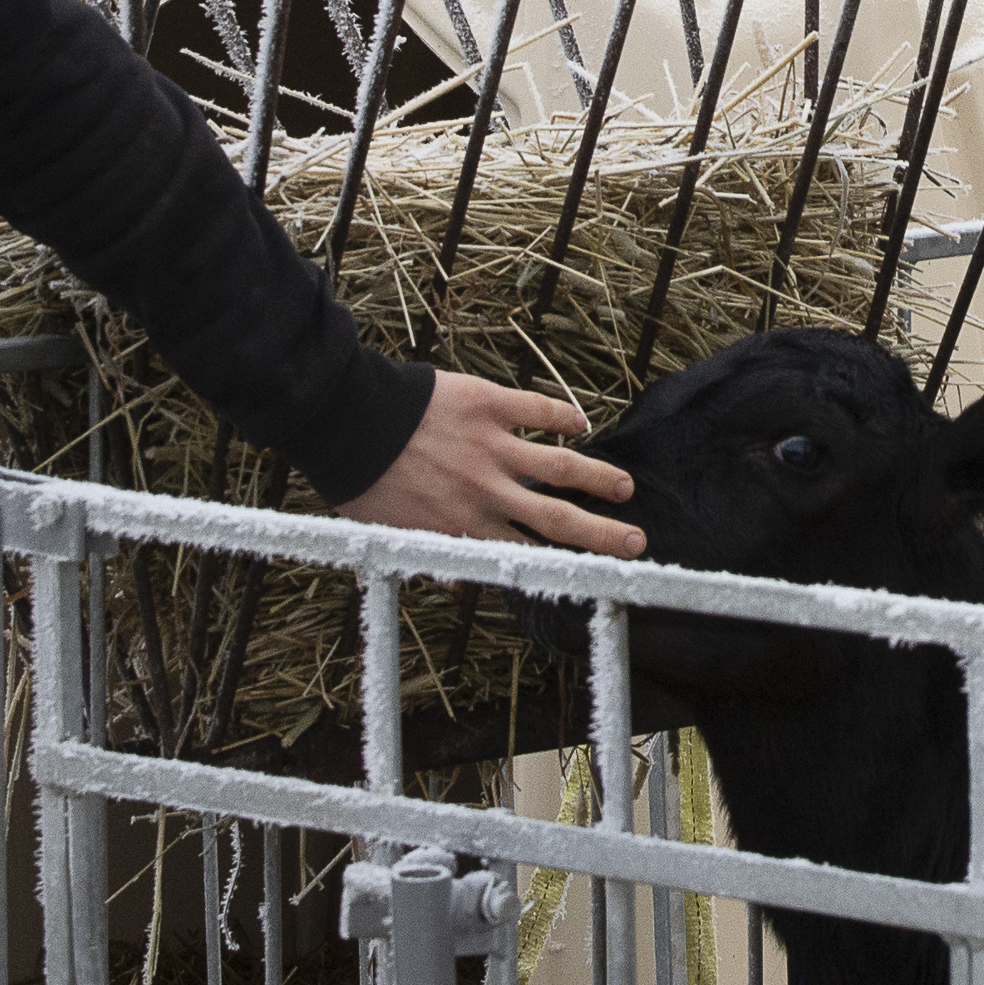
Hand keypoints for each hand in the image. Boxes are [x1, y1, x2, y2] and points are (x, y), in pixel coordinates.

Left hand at [342, 372, 642, 555]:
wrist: (347, 422)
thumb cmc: (362, 480)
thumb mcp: (391, 534)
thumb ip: (430, 553)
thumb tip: (455, 579)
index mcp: (464, 527)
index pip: (527, 552)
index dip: (564, 564)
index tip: (593, 573)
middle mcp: (487, 493)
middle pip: (559, 519)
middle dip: (603, 534)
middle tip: (636, 542)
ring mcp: (492, 447)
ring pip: (561, 465)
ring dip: (597, 477)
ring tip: (624, 486)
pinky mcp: (490, 405)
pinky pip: (539, 410)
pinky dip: (564, 417)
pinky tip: (582, 423)